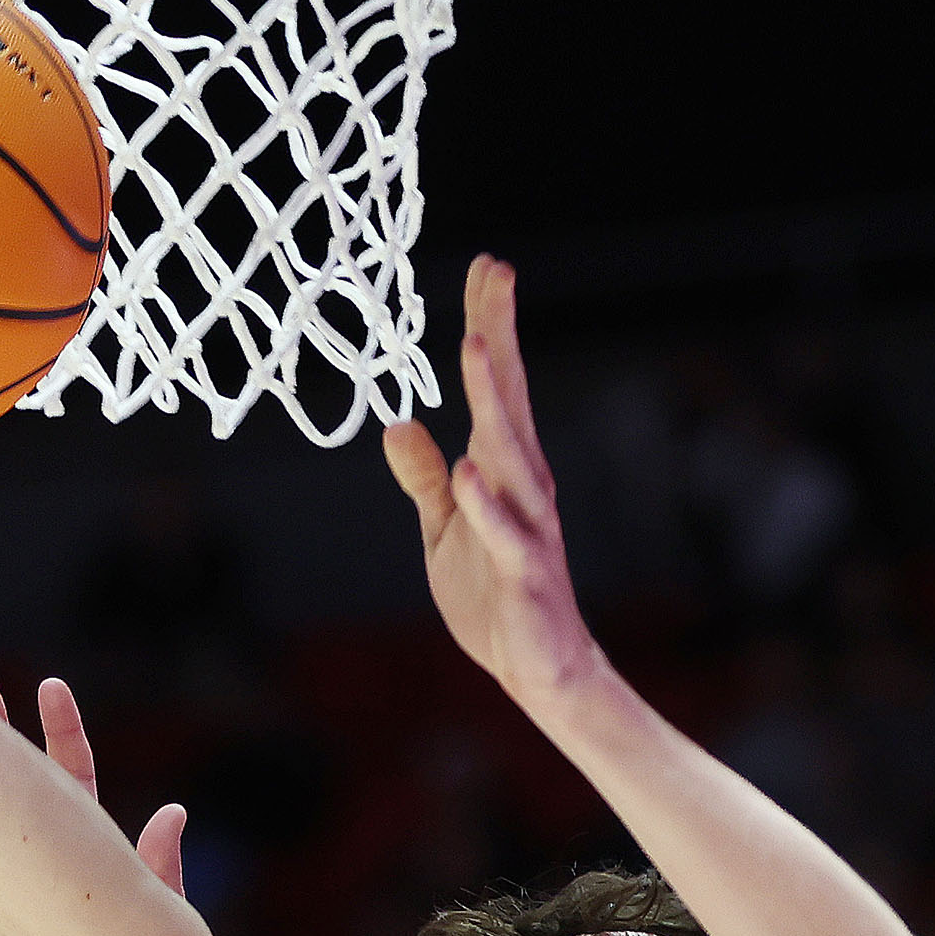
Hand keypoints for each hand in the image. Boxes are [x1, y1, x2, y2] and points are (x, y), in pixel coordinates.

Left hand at [382, 256, 603, 709]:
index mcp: (506, 470)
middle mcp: (524, 486)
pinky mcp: (521, 574)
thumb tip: (397, 424)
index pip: (497, 387)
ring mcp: (527, 527)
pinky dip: (486, 503)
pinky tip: (468, 468)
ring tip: (477, 347)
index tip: (486, 266)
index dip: (490, 326)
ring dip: (494, 402)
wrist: (537, 669)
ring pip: (510, 454)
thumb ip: (423, 478)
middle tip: (495, 272)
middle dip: (500, 335)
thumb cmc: (493, 595)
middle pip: (510, 399)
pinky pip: (503, 534)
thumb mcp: (443, 529)